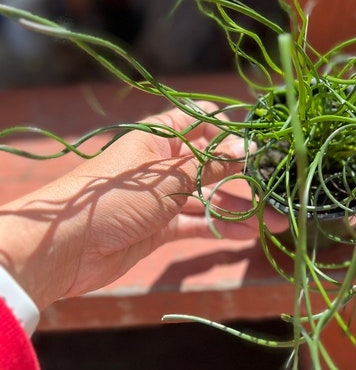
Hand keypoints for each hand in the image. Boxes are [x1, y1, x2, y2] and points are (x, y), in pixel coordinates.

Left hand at [0, 104, 286, 310]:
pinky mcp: (158, 228)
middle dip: (243, 175)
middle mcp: (162, 164)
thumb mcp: (170, 176)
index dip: (229, 129)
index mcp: (159, 138)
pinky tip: (246, 235)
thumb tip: (248, 148)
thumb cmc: (116, 196)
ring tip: (274, 220)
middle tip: (276, 186)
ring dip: (238, 207)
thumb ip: (210, 164)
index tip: (259, 141)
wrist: (65, 247)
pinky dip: (219, 228)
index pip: (199, 122)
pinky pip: (195, 223)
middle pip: (210, 164)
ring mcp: (161, 198)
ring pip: (207, 197)